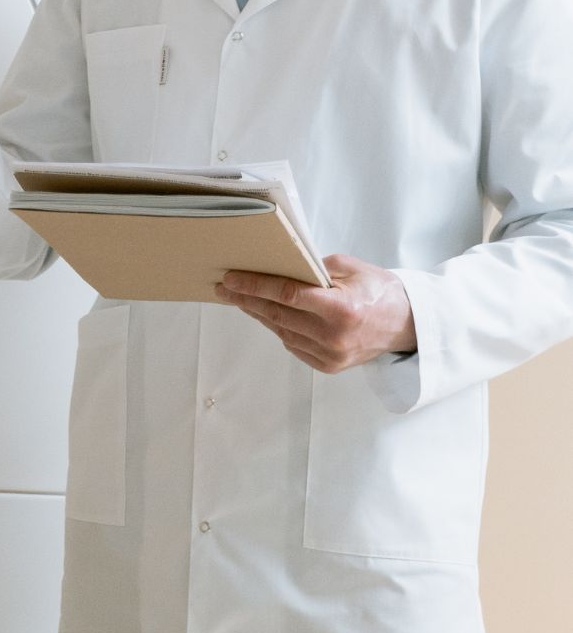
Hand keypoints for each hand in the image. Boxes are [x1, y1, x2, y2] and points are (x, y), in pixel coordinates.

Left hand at [218, 254, 415, 371]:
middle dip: (246, 299)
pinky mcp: (328, 366)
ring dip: (258, 314)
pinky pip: (292, 344)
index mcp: (341, 309)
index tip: (231, 279)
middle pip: (277, 315)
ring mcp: (330, 355)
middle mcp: (334, 336)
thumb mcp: (352, 269)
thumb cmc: (380, 292)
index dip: (255, 286)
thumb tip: (279, 266)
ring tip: (239, 299)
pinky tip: (266, 315)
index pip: (287, 295)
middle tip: (223, 288)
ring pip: (281, 331)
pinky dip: (278, 328)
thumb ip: (314, 267)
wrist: (408, 326)